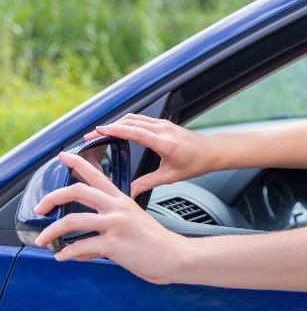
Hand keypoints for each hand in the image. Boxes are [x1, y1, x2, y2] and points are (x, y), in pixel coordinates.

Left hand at [34, 152, 185, 284]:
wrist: (175, 255)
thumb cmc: (157, 243)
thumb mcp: (133, 227)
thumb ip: (106, 233)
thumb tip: (83, 247)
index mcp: (123, 200)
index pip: (97, 175)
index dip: (77, 164)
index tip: (63, 157)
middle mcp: (118, 208)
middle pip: (78, 191)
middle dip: (53, 197)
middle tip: (40, 207)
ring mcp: (116, 224)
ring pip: (73, 220)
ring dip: (51, 231)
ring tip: (42, 240)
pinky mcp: (114, 243)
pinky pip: (81, 247)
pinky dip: (67, 253)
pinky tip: (62, 257)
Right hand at [85, 114, 212, 196]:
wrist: (211, 152)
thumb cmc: (195, 163)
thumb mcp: (170, 176)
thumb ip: (147, 183)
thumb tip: (129, 193)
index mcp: (164, 143)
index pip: (135, 132)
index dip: (115, 130)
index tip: (98, 131)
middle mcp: (163, 129)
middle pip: (130, 122)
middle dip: (109, 127)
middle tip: (91, 135)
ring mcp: (163, 124)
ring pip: (134, 118)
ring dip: (116, 123)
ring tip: (100, 132)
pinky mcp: (163, 123)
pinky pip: (141, 119)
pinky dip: (126, 122)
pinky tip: (118, 129)